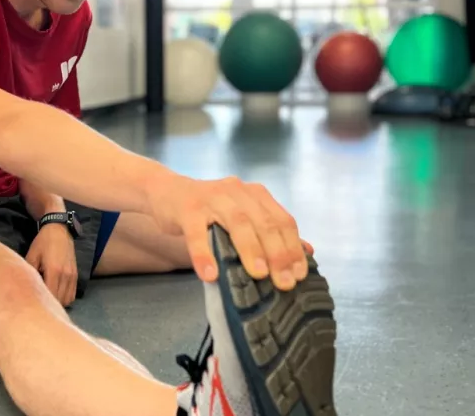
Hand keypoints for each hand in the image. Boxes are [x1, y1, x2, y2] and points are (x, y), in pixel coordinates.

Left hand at [26, 223, 77, 306]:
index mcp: (53, 271)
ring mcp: (73, 276)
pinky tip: (56, 294)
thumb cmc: (42, 242)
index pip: (50, 296)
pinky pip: (73, 295)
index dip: (42, 303)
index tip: (33, 304)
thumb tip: (24, 289)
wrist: (59, 230)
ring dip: (58, 302)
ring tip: (48, 299)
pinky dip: (65, 298)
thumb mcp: (31, 256)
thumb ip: (29, 273)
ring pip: (67, 300)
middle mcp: (66, 275)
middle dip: (49, 304)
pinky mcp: (76, 275)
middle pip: (60, 301)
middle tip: (39, 303)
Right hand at [147, 176, 311, 290]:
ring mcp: (212, 198)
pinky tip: (209, 274)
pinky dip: (204, 254)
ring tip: (258, 275)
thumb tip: (307, 250)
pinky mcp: (187, 208)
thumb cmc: (209, 210)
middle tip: (283, 282)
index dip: (293, 248)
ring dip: (250, 250)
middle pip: (264, 223)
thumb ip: (271, 230)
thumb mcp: (242, 215)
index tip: (298, 275)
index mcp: (255, 194)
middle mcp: (238, 192)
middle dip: (277, 253)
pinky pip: (197, 233)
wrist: (166, 192)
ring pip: (237, 223)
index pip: (282, 221)